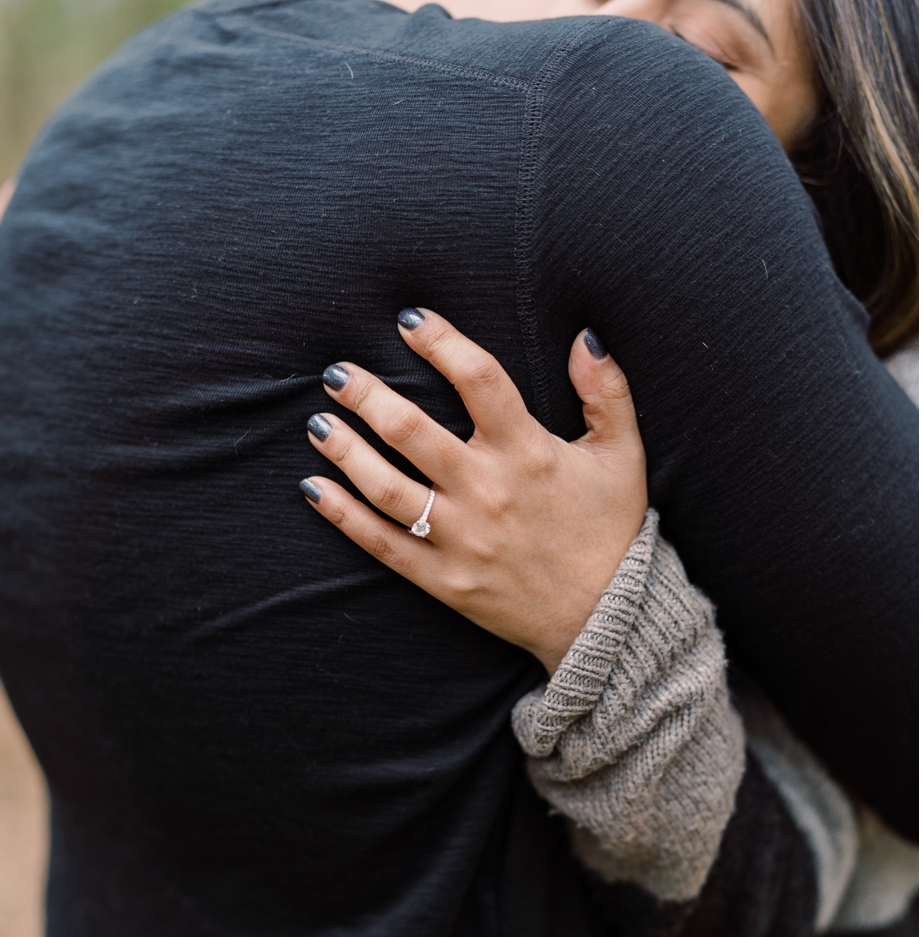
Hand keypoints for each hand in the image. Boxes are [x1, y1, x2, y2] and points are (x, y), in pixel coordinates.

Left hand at [301, 309, 646, 674]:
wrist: (610, 616)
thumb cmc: (612, 528)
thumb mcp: (624, 454)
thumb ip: (607, 391)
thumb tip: (584, 336)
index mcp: (530, 451)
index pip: (480, 380)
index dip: (441, 342)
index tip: (407, 319)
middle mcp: (487, 490)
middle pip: (413, 432)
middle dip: (367, 396)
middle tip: (336, 374)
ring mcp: (460, 537)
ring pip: (386, 487)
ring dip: (344, 451)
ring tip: (317, 423)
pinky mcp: (442, 578)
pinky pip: (381, 543)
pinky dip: (342, 516)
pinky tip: (313, 488)